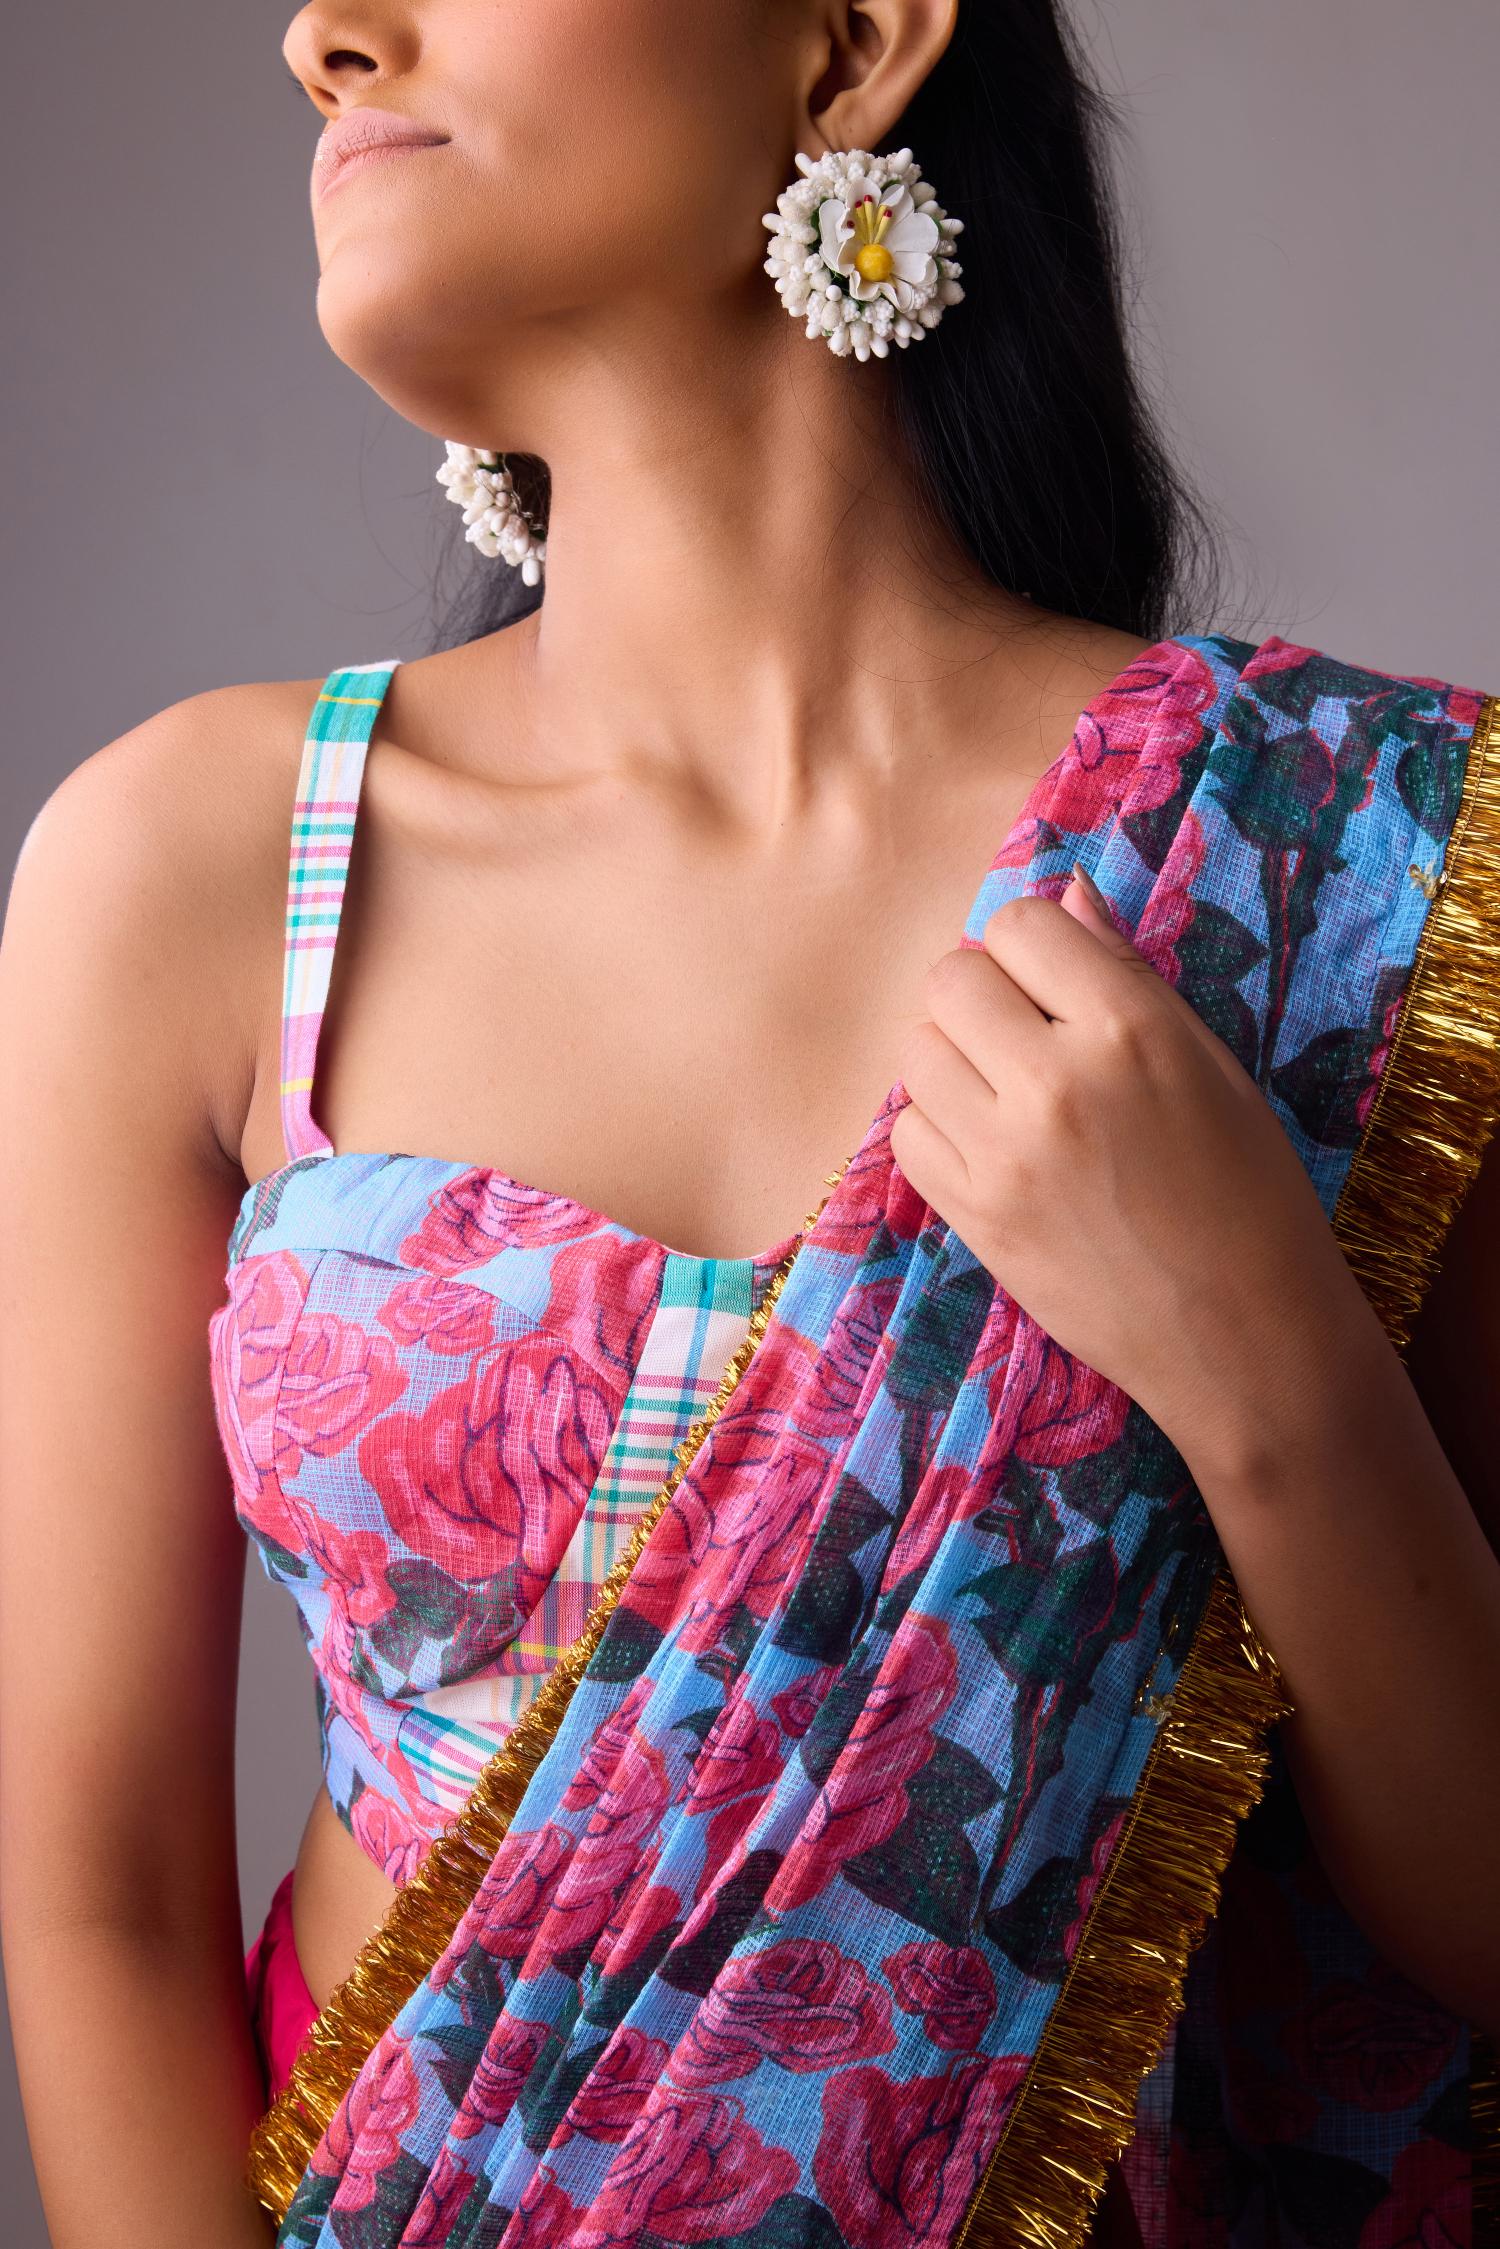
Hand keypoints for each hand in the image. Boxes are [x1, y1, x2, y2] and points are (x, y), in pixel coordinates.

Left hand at [889, 866, 1379, 1471]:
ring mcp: (1007, 1152)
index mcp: (1132, 1027)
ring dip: (953, 1061)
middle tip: (1024, 1040)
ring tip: (1011, 1098)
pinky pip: (907, 1132)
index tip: (1053, 985)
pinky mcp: (974, 1216)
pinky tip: (995, 1150)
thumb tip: (1063, 890)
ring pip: (919, 1051)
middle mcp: (1059, 1080)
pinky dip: (938, 1130)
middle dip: (980, 996)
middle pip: (951, 978)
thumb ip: (1124, 973)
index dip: (1030, 948)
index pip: (1020, 922)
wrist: (1244, 1337)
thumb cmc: (1246, 1192)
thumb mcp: (1209, 1064)